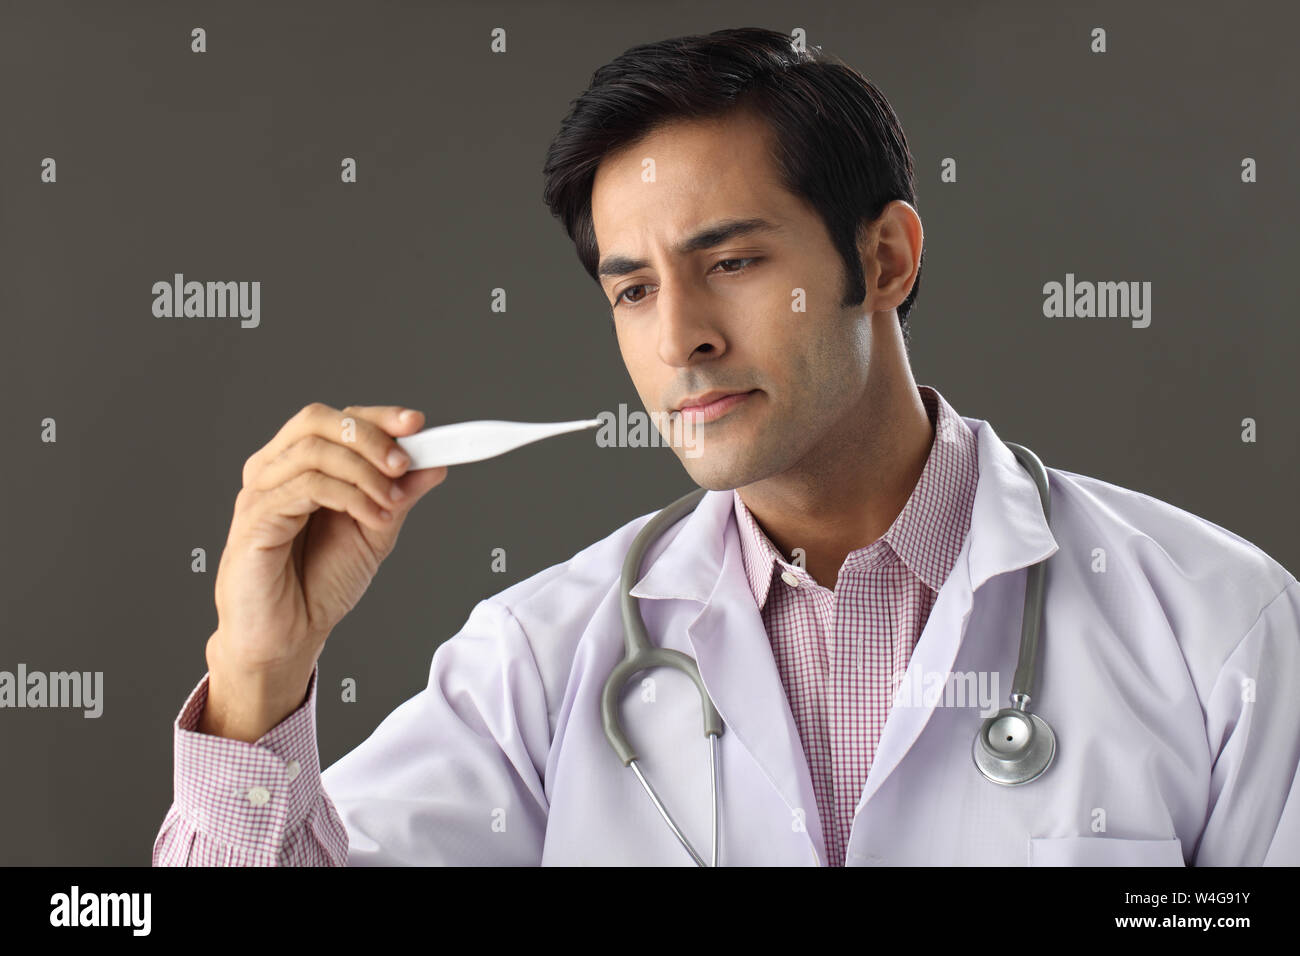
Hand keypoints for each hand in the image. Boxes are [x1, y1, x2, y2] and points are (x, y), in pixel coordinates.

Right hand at [201, 403, 447, 739]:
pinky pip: (305, 487)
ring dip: (365, 472)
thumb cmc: (319, 584)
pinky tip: (373, 517)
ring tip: (392, 502)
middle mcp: (274, 470)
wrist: (288, 637)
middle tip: (404, 464)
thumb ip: (399, 495)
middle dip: (370, 436)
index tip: (418, 424)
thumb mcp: (374, 532)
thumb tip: (434, 462)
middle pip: (318, 421)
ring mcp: (260, 492)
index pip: (338, 421)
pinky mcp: (255, 520)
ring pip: (314, 451)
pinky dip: (350, 497)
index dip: (379, 417)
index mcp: (300, 466)